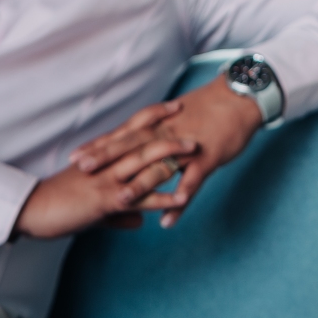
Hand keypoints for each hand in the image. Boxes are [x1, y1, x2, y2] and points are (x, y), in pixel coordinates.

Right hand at [13, 133, 197, 238]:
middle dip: (168, 128)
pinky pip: (141, 198)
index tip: (173, 106)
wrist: (29, 211)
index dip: (152, 117)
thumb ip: (119, 212)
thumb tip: (139, 220)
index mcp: (101, 159)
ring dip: (172, 156)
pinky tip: (183, 198)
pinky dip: (163, 198)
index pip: (130, 130)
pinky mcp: (106, 200)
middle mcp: (106, 164)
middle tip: (192, 117)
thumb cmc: (56, 206)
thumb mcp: (92, 208)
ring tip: (196, 151)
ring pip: (144, 163)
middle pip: (142, 140)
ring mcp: (107, 180)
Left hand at [71, 77, 262, 226]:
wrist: (242, 97)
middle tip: (83, 170)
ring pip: (159, 167)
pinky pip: (192, 183)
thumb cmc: (212, 106)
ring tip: (119, 201)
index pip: (124, 135)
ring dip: (139, 185)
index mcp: (160, 124)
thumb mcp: (180, 114)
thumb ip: (158, 127)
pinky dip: (180, 201)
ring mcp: (188, 148)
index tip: (75, 156)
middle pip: (132, 147)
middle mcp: (169, 135)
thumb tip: (141, 136)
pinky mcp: (208, 159)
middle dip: (106, 159)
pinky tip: (168, 220)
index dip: (100, 145)